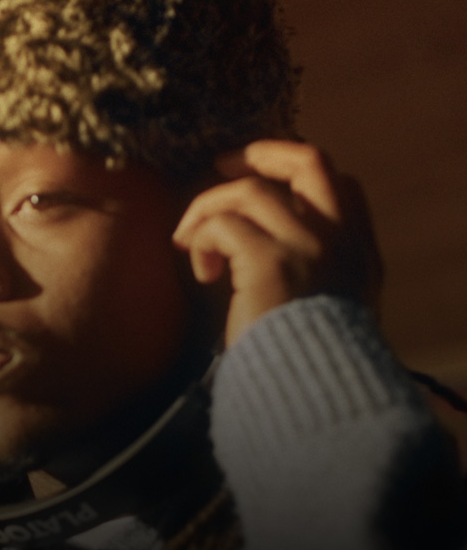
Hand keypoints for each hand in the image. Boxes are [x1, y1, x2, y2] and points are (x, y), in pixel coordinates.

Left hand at [173, 140, 381, 346]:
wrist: (312, 395)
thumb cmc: (304, 364)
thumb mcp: (327, 314)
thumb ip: (313, 275)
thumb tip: (261, 246)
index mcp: (359, 254)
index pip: (341, 185)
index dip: (294, 172)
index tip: (258, 181)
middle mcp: (340, 242)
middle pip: (309, 161)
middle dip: (260, 153)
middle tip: (221, 164)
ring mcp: (308, 246)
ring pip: (251, 190)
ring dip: (208, 208)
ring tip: (189, 242)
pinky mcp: (270, 261)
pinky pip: (223, 225)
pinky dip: (202, 240)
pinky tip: (201, 272)